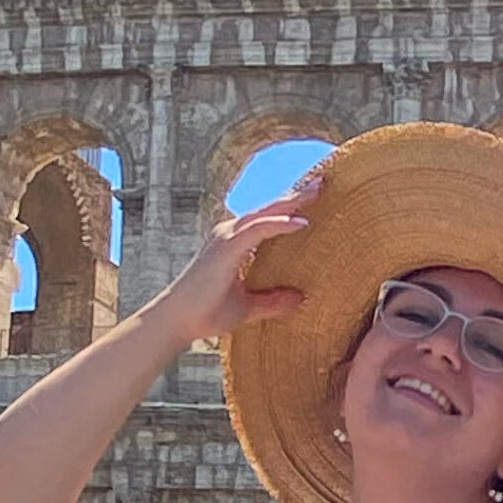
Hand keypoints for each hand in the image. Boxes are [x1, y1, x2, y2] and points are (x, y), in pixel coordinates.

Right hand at [158, 171, 321, 343]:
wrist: (180, 320)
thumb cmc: (208, 312)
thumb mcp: (249, 307)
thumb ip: (273, 301)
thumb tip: (301, 298)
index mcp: (236, 242)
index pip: (268, 219)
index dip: (290, 208)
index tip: (314, 197)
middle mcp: (231, 233)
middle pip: (269, 209)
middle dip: (296, 195)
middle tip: (322, 182)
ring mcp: (227, 237)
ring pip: (265, 213)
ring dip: (291, 201)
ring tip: (316, 191)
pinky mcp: (227, 247)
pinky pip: (258, 229)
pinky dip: (279, 224)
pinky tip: (300, 222)